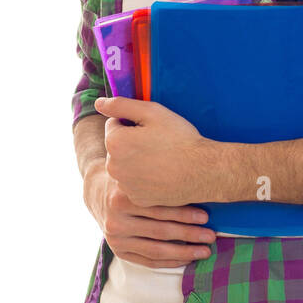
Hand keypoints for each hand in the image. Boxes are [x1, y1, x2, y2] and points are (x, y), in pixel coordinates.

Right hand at [84, 164, 216, 268]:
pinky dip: (170, 262)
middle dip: (189, 234)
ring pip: (155, 250)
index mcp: (121, 197)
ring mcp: (115, 239)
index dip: (183, 213)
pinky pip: (148, 261)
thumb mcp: (138, 172)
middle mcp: (116, 220)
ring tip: (205, 251)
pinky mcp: (119, 252)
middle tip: (211, 236)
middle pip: (159, 231)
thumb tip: (200, 181)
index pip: (158, 209)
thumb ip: (160, 178)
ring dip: (184, 252)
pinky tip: (188, 258)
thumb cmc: (129, 179)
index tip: (206, 216)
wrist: (96, 192)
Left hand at [93, 96, 222, 207]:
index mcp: (114, 142)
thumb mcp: (153, 112)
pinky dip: (144, 178)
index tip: (152, 128)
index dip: (133, 122)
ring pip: (125, 166)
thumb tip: (99, 103)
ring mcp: (124, 185)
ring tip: (162, 159)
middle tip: (158, 143)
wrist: (202, 171)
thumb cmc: (180, 139)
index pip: (114, 124)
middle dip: (131, 142)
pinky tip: (162, 174)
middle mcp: (113, 166)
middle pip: (117, 147)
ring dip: (136, 161)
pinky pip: (134, 183)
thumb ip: (122, 105)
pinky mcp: (136, 198)